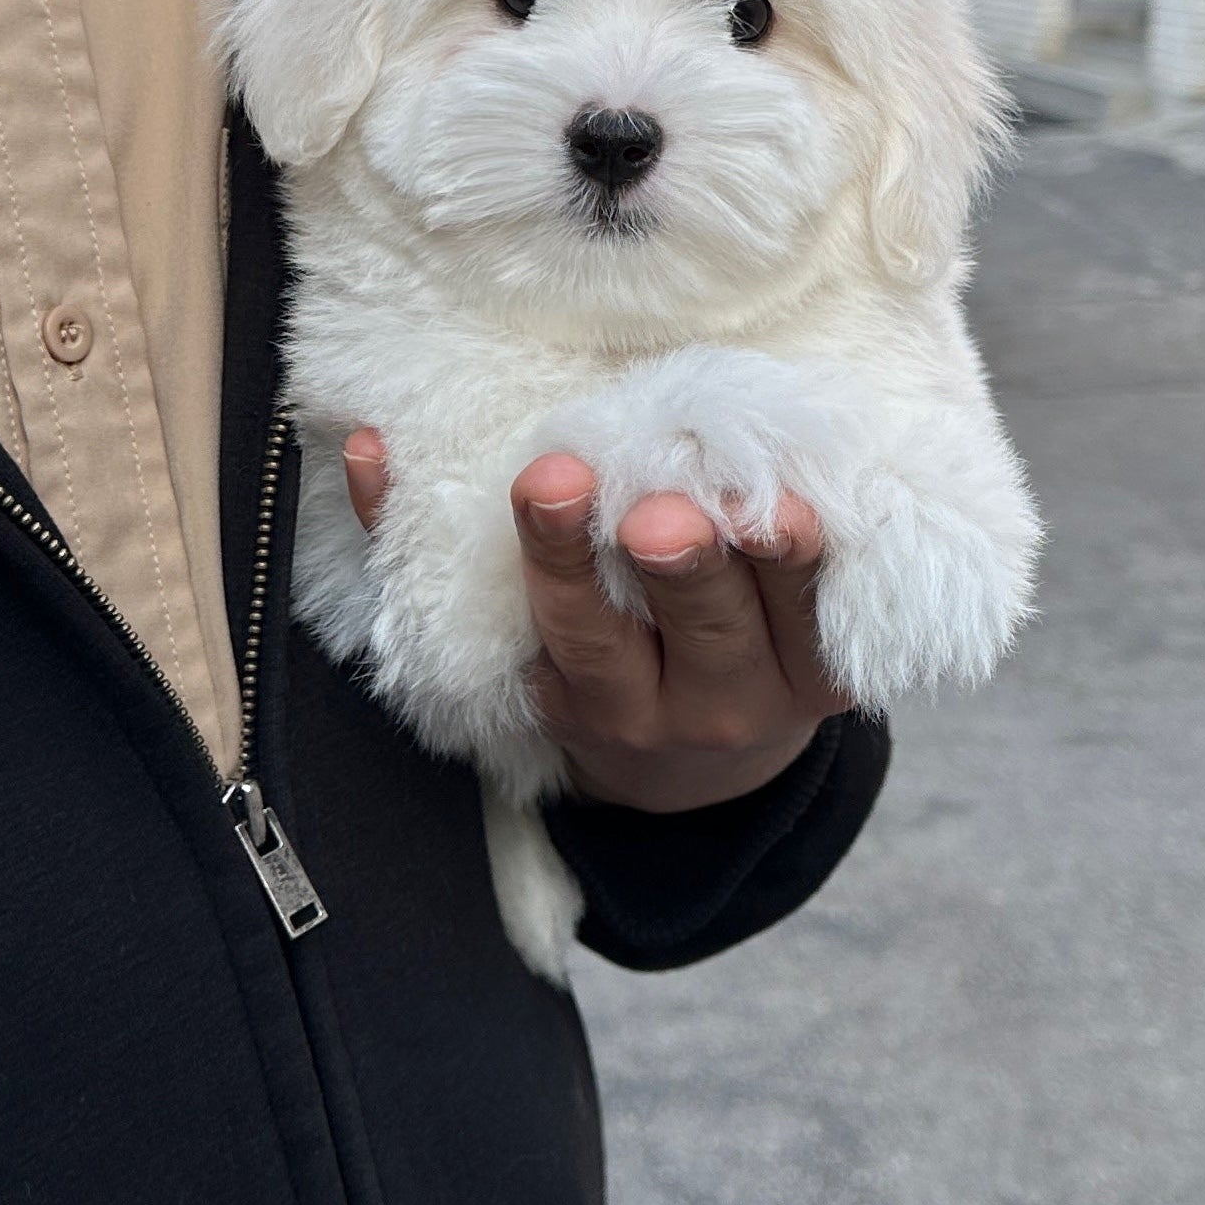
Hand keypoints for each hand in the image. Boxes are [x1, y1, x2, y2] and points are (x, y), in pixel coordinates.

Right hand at [341, 432, 850, 813]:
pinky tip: (821, 508)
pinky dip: (833, 568)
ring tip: (766, 507)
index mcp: (593, 700)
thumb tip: (369, 446)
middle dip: (676, 568)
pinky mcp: (834, 682)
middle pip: (683, 633)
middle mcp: (682, 711)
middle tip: (660, 511)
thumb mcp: (507, 632)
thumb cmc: (594, 654)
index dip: (561, 556)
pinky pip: (836, 621)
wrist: (703, 758)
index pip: (574, 627)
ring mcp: (769, 698)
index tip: (551, 478)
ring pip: (772, 625)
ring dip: (773, 564)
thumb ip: (426, 539)